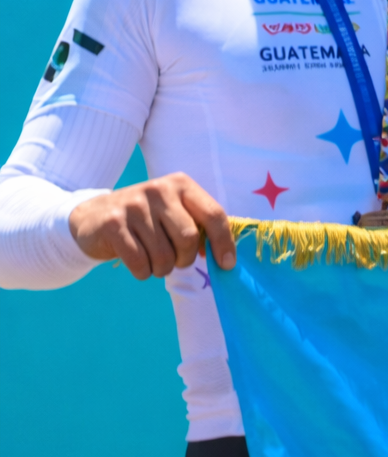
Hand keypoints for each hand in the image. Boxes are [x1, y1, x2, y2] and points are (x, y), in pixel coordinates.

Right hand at [68, 173, 234, 278]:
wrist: (92, 217)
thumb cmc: (145, 220)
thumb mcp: (173, 213)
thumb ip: (199, 226)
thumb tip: (226, 257)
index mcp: (180, 184)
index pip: (213, 214)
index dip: (224, 243)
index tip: (226, 264)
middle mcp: (158, 189)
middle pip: (188, 238)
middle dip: (185, 259)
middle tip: (175, 262)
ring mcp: (134, 205)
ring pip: (163, 255)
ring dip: (161, 268)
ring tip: (154, 262)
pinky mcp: (112, 223)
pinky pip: (139, 262)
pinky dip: (142, 272)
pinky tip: (138, 265)